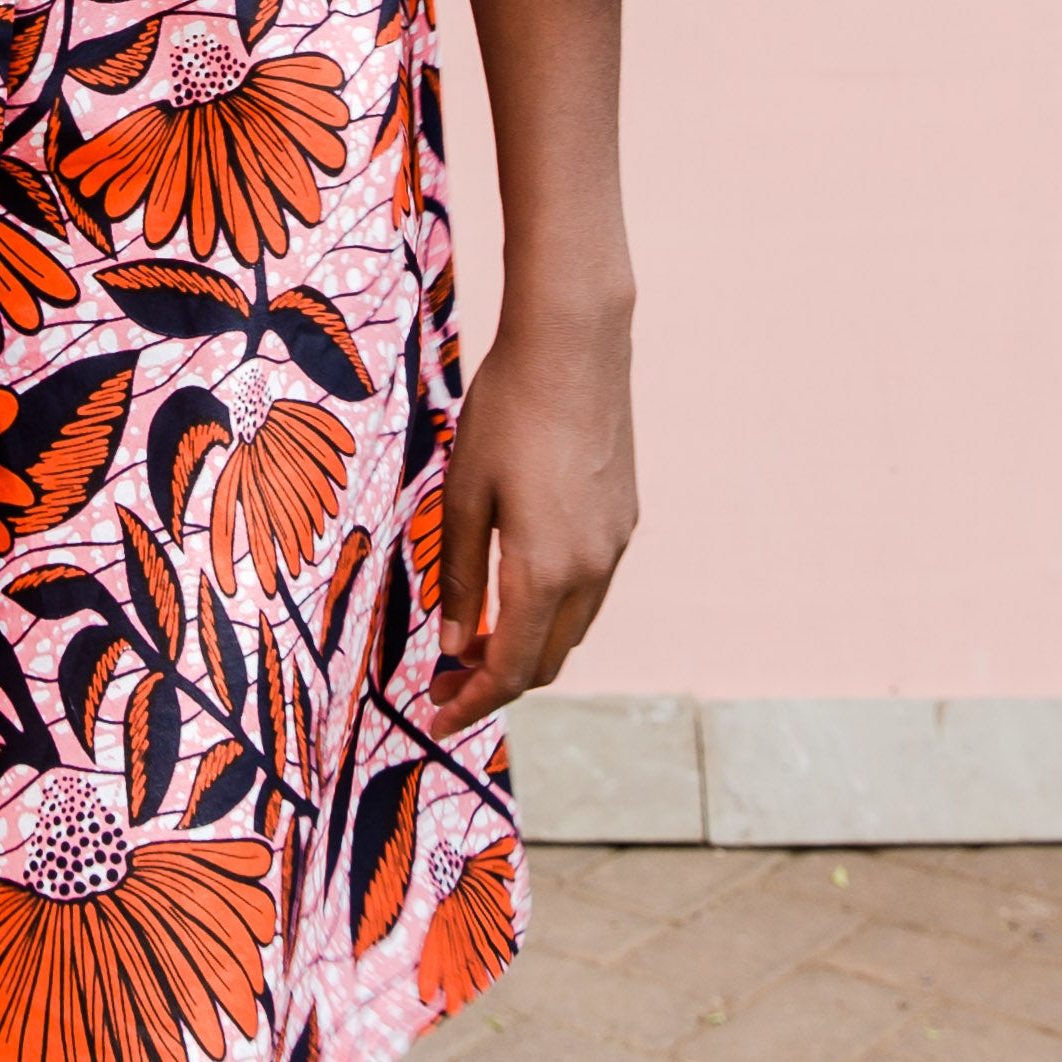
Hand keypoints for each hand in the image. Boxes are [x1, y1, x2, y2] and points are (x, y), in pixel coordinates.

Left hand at [427, 306, 636, 740]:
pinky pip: (591, 590)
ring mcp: (616, 545)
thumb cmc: (505, 412)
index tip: (437, 716)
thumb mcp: (464, 494)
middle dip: (497, 681)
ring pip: (573, 628)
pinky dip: (554, 610)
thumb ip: (460, 577)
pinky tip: (518, 586)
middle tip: (447, 677)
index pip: (509, 668)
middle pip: (546, 660)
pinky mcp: (625, 518)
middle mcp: (592, 569)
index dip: (471, 702)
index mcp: (545, 570)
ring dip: (528, 646)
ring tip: (476, 637)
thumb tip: (454, 646)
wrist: (574, 346)